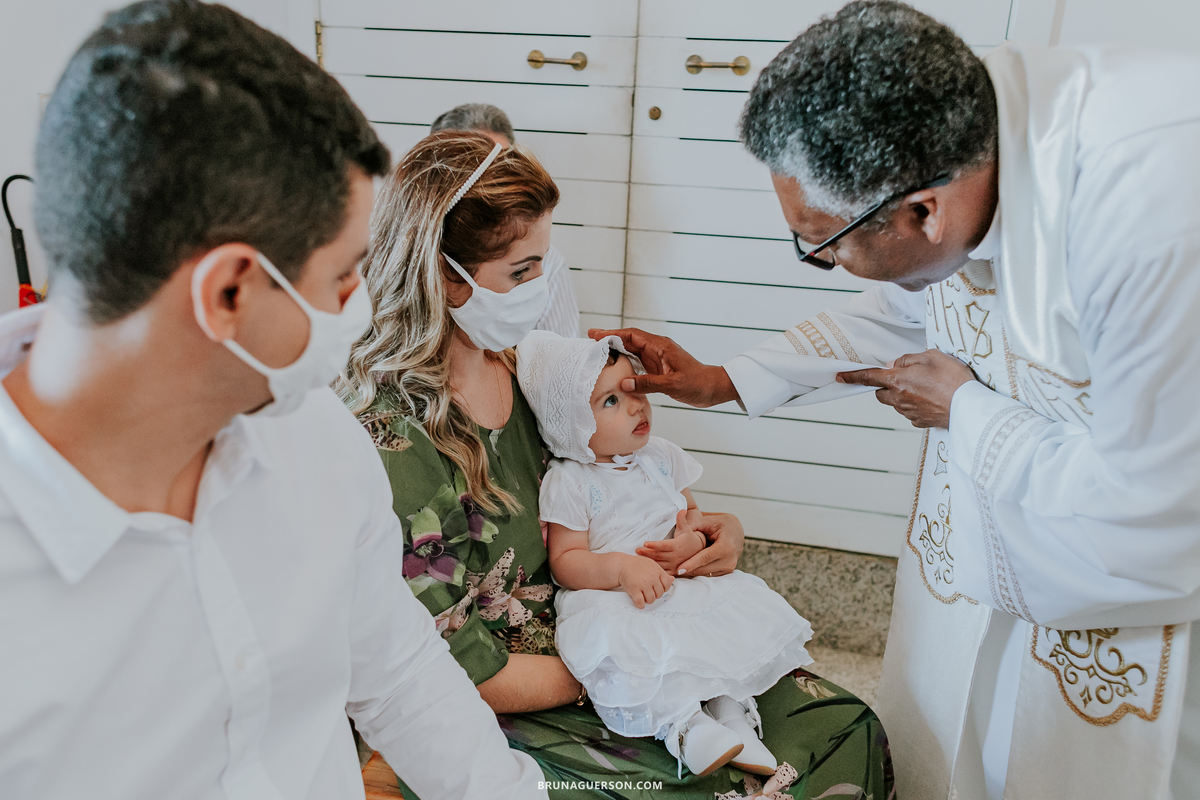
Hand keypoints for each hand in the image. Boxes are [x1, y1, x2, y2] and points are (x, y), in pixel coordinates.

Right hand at [587, 327, 737, 407]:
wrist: (713, 388)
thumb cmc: (697, 384)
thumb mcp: (672, 385)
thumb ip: (648, 383)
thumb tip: (624, 383)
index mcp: (661, 346)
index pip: (632, 335)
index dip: (613, 333)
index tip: (596, 334)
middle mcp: (657, 349)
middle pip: (629, 340)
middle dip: (610, 338)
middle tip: (590, 339)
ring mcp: (658, 358)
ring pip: (632, 350)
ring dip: (616, 349)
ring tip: (597, 351)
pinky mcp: (659, 367)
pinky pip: (638, 361)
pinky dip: (625, 361)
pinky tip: (615, 366)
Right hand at [617, 555, 674, 608]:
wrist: (622, 564)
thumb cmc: (638, 565)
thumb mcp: (652, 565)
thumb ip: (662, 573)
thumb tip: (673, 579)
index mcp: (658, 571)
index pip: (668, 585)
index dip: (663, 588)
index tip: (657, 588)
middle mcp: (652, 577)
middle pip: (659, 594)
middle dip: (655, 595)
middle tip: (649, 592)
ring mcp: (643, 584)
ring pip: (651, 600)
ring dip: (648, 600)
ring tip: (644, 596)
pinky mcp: (634, 589)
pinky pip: (640, 602)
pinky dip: (640, 605)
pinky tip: (639, 602)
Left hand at [637, 509, 707, 573]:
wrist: (698, 551)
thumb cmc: (689, 538)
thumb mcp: (686, 528)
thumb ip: (681, 519)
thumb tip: (682, 509)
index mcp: (677, 545)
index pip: (663, 546)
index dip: (654, 545)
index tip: (645, 543)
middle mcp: (676, 556)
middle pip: (658, 555)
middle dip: (647, 553)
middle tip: (637, 550)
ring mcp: (675, 565)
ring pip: (659, 564)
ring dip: (648, 561)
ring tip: (638, 557)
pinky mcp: (674, 570)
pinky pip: (662, 571)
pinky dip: (654, 569)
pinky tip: (646, 566)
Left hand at [677, 512, 744, 577]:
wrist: (737, 532)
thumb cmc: (723, 524)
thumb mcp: (711, 520)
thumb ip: (696, 523)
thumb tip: (679, 523)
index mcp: (726, 546)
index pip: (706, 557)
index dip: (692, 563)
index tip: (679, 569)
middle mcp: (729, 560)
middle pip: (704, 568)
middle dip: (687, 570)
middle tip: (669, 570)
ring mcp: (728, 567)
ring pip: (705, 573)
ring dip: (690, 572)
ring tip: (673, 571)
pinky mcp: (725, 572)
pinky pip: (708, 574)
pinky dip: (696, 572)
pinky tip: (685, 569)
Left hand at [836, 349, 975, 428]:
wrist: (970, 407)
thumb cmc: (952, 379)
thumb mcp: (931, 357)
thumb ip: (907, 360)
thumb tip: (893, 366)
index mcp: (898, 381)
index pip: (868, 378)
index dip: (852, 377)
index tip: (839, 377)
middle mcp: (899, 399)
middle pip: (881, 393)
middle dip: (884, 386)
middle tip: (904, 377)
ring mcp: (908, 413)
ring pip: (896, 403)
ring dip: (902, 395)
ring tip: (926, 387)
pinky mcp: (919, 422)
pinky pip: (910, 412)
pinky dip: (915, 405)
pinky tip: (932, 399)